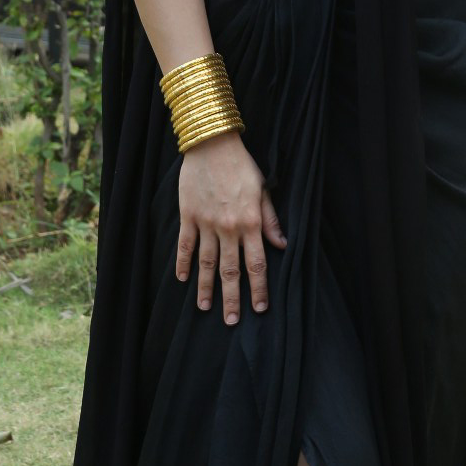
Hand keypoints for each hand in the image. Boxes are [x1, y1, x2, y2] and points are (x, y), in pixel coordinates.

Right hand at [176, 130, 287, 324]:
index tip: (259, 308)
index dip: (258, 288)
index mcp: (251, 223)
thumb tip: (282, 246)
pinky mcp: (189, 216)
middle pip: (230, 270)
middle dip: (231, 298)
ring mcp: (206, 223)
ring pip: (207, 263)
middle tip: (231, 321)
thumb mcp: (263, 190)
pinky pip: (186, 245)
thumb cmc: (242, 165)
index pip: (256, 264)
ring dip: (206, 287)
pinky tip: (182, 279)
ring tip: (205, 308)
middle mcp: (229, 228)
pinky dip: (183, 263)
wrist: (212, 144)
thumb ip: (271, 220)